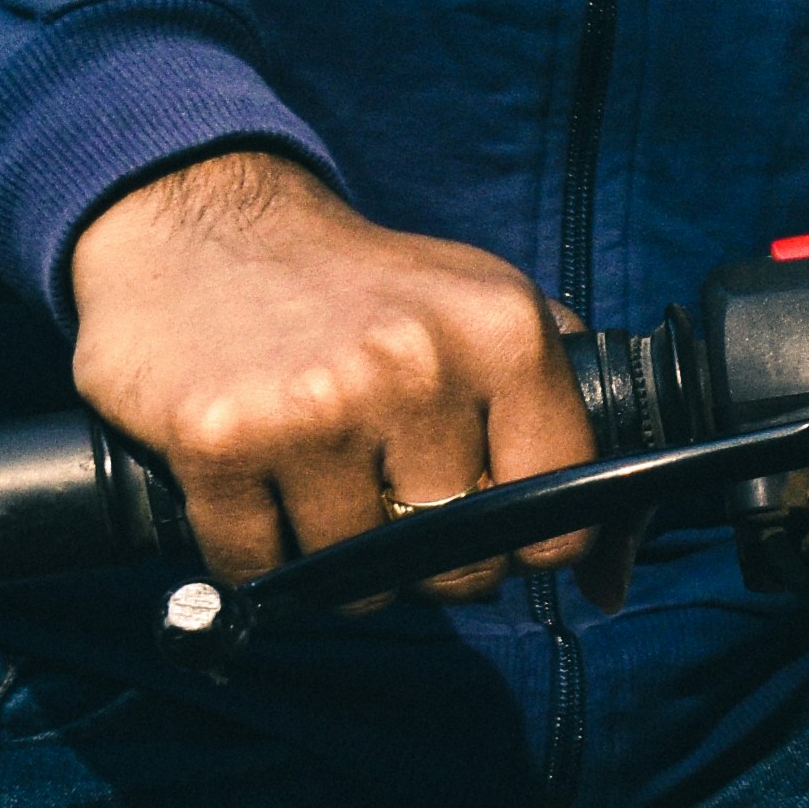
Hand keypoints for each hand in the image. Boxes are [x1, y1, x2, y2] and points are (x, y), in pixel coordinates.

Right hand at [65, 151, 607, 600]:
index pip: (557, 509)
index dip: (526, 539)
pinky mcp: (218, 443)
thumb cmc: (359, 291)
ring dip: (337, 562)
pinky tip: (256, 489)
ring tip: (318, 485)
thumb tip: (610, 582)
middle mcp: (415, 367)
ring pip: (356, 579)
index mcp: (503, 333)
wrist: (198, 225)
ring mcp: (313, 408)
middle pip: (457, 563)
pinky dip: (256, 556)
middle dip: (427, 560)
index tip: (487, 521)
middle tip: (387, 502)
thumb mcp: (483, 312)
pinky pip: (258, 570)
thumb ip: (560, 425)